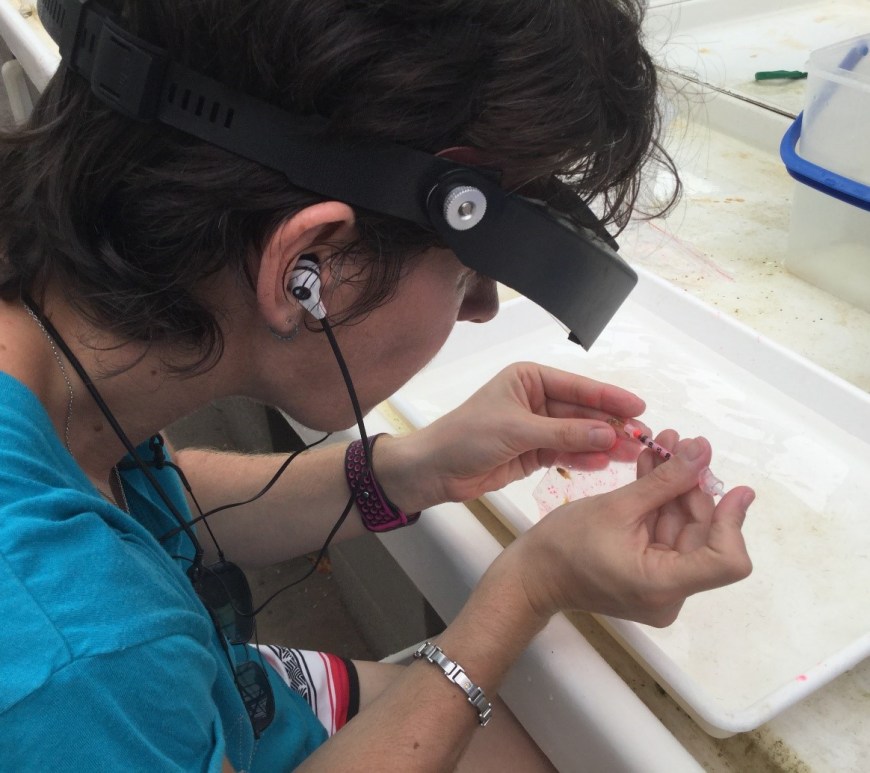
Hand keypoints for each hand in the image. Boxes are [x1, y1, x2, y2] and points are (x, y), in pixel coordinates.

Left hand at [380, 362, 646, 510]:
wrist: (435, 470)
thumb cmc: (466, 437)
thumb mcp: (517, 430)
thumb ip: (564, 433)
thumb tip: (608, 433)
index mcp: (529, 378)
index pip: (577, 387)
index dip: (609, 397)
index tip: (638, 407)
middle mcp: (535, 399)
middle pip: (583, 412)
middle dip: (611, 425)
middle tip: (642, 438)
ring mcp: (536, 427)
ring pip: (578, 434)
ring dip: (603, 444)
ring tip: (632, 454)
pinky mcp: (534, 452)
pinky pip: (566, 452)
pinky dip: (584, 458)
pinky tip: (605, 463)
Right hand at [501, 432, 753, 626]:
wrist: (533, 574)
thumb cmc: (564, 546)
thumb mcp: (617, 506)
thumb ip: (665, 480)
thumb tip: (701, 451)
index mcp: (663, 585)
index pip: (726, 561)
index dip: (734, 522)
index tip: (736, 488)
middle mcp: (669, 593)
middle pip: (702, 537)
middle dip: (694, 489)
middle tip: (685, 445)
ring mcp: (659, 586)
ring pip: (682, 530)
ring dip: (675, 488)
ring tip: (667, 445)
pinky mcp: (648, 574)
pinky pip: (664, 535)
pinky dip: (660, 503)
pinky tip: (656, 466)